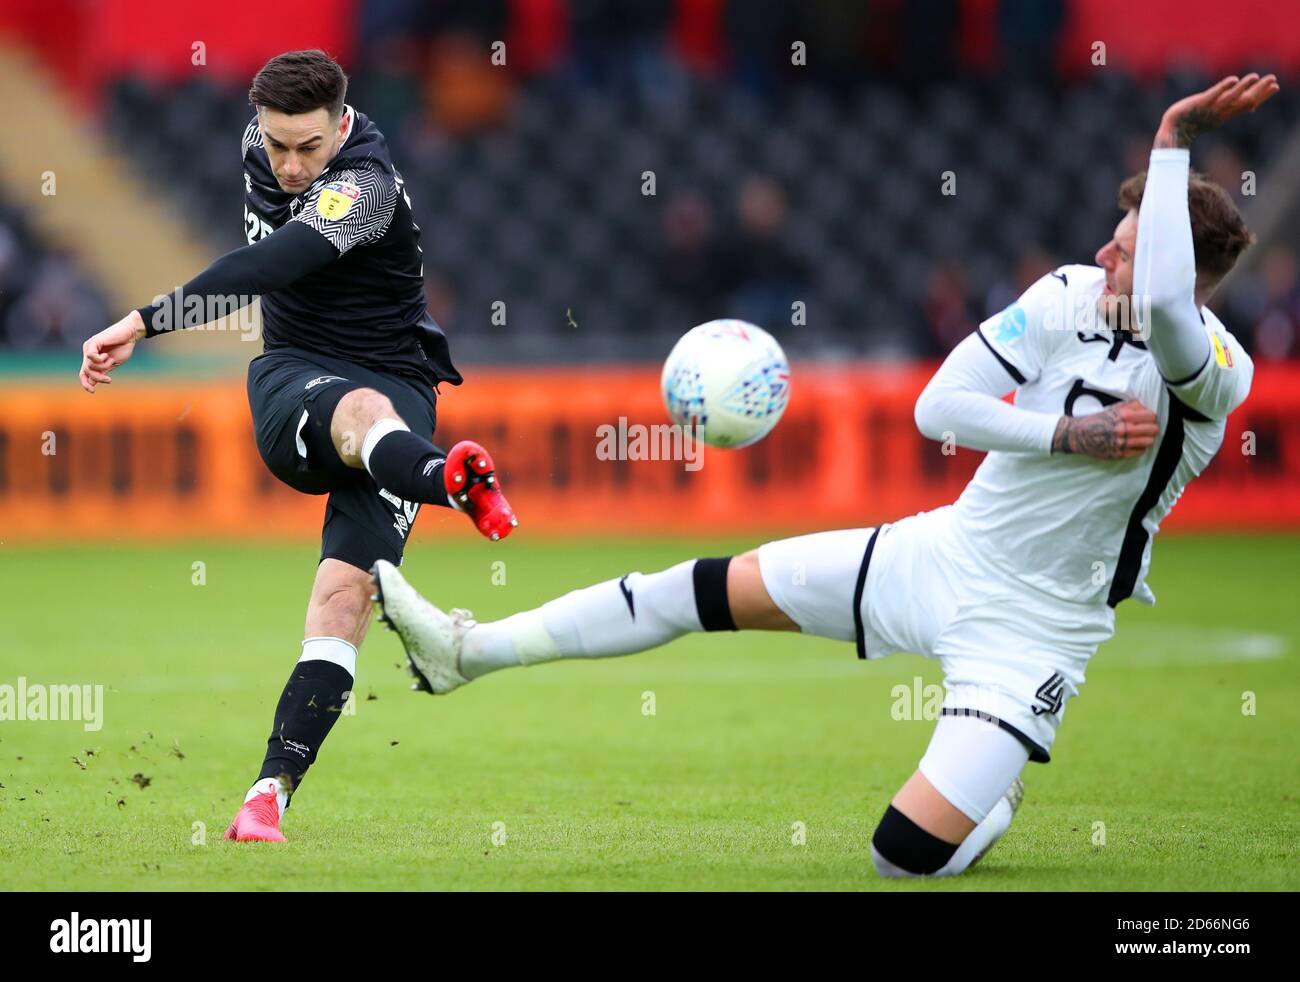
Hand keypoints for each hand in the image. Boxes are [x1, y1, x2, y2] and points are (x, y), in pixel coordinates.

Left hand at [79, 310, 143, 392]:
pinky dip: (100, 359)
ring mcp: (89, 347)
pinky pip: (91, 356)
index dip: (85, 383)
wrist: (131, 334)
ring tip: (111, 360)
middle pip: (86, 371)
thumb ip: (103, 372)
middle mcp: (88, 352)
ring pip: (90, 365)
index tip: (92, 392)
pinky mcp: (93, 342)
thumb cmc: (124, 347)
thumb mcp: (112, 363)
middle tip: (109, 380)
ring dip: (103, 367)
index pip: (83, 373)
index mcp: (92, 358)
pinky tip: (106, 355)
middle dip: (98, 378)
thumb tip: (92, 384)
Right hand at [1052, 400, 1158, 459]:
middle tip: (1148, 428)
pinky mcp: (1118, 454)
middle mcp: (1124, 429)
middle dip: (1152, 428)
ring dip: (1148, 438)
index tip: (1149, 419)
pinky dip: (1139, 447)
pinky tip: (1134, 444)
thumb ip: (1130, 407)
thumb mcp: (1113, 408)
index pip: (1151, 416)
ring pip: (1149, 442)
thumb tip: (1145, 408)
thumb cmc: (1096, 420)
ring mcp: (1122, 443)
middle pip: (1153, 429)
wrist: (1078, 434)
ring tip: (1143, 437)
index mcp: (1124, 416)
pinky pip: (1139, 451)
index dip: (1151, 417)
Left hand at [1155, 73, 1278, 148]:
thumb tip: (1252, 106)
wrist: (1174, 131)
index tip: (1276, 86)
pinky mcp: (1199, 104)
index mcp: (1226, 114)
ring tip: (1255, 76)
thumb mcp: (1218, 117)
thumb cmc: (1195, 122)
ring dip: (1243, 87)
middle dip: (1259, 91)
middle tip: (1273, 79)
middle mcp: (1221, 112)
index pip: (1248, 104)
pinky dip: (1223, 88)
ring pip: (1230, 98)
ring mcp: (1211, 109)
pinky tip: (1233, 79)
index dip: (1262, 96)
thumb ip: (1233, 110)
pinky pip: (1212, 96)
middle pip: (1244, 101)